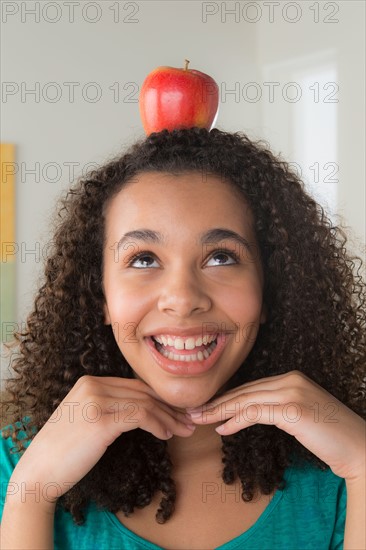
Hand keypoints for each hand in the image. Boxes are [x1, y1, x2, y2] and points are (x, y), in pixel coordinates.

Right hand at [9, 375, 194, 503]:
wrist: (39, 471)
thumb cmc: (64, 450)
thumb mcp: (86, 418)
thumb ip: (109, 407)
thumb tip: (144, 412)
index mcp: (89, 381)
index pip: (135, 385)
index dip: (159, 398)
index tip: (177, 411)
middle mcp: (93, 385)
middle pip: (143, 392)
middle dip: (170, 407)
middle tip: (189, 420)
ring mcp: (97, 400)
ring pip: (146, 403)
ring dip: (169, 418)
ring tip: (184, 430)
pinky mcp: (101, 420)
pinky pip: (141, 416)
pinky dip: (158, 424)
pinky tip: (166, 435)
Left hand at [187, 370, 364, 481]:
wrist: (358, 447)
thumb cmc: (330, 435)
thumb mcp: (300, 415)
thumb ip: (277, 408)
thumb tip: (248, 414)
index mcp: (291, 378)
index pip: (251, 387)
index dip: (227, 397)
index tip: (207, 406)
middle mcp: (290, 380)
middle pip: (244, 391)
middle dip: (217, 402)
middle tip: (193, 411)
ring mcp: (292, 393)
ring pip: (245, 400)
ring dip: (219, 411)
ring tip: (199, 419)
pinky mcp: (292, 410)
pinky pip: (255, 414)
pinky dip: (235, 420)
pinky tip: (222, 429)